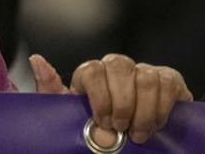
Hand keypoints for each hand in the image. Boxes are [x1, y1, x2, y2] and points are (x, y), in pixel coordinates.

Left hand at [31, 53, 191, 145]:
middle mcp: (118, 67)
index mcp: (92, 73)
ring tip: (139, 133)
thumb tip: (36, 59)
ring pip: (145, 77)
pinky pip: (167, 83)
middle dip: (121, 103)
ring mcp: (144, 71)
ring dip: (143, 111)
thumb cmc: (95, 127)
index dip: (99, 97)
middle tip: (121, 129)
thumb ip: (51, 89)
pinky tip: (156, 125)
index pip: (92, 69)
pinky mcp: (169, 80)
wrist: (128, 145)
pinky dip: (162, 108)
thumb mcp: (69, 114)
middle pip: (119, 66)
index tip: (103, 122)